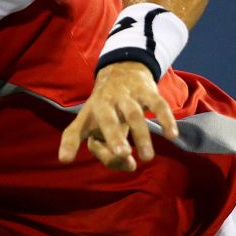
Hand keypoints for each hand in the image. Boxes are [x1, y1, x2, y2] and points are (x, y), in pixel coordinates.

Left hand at [57, 61, 178, 171]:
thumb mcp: (98, 126)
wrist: (121, 69)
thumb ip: (107, 152)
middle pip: (107, 120)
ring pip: (133, 114)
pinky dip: (165, 119)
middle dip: (113, 136)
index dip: (69, 144)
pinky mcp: (145, 90)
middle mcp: (104, 103)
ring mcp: (125, 95)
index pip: (74, 130)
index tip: (64, 159)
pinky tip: (171, 136)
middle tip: (122, 154)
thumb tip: (130, 166)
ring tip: (147, 158)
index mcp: (88, 115)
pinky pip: (157, 104)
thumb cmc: (107, 109)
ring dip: (141, 136)